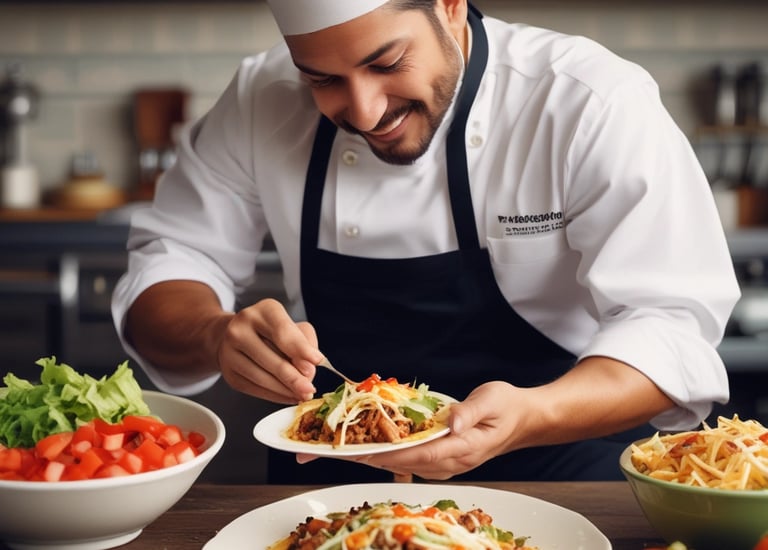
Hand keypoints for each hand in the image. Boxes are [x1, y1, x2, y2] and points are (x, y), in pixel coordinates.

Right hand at [217, 298, 322, 403]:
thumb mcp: (293, 326)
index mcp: (263, 311)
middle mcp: (241, 328)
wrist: (235, 337)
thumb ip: (305, 342)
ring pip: (263, 378)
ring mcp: (230, 352)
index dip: (301, 348)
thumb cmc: (271, 331)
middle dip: (295, 378)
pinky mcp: (229, 373)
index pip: (283, 331)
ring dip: (286, 390)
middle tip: (310, 388)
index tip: (318, 361)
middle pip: (273, 359)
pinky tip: (289, 395)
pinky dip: (275, 396)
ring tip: (302, 394)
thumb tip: (309, 368)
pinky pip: (255, 389)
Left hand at [298, 381, 521, 478]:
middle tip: (317, 452)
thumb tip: (452, 423)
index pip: (414, 455)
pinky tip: (356, 444)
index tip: (352, 451)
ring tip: (325, 449)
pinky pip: (401, 457)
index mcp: (459, 451)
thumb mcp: (493, 401)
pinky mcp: (434, 457)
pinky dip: (377, 451)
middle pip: (394, 463)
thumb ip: (472, 412)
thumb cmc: (507, 407)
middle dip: (356, 458)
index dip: (382, 454)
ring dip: (361, 456)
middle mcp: (445, 463)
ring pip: (393, 463)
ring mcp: (439, 463)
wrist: (521, 420)